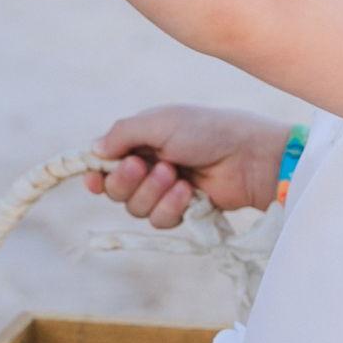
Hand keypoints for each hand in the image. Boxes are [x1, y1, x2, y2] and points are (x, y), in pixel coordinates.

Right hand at [84, 106, 296, 227]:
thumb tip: (93, 150)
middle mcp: (148, 167)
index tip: (95, 180)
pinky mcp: (181, 211)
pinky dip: (170, 207)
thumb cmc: (207, 131)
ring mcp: (164, 191)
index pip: (106, 163)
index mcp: (141, 141)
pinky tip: (189, 192)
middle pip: (115, 190)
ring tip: (175, 175)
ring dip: (152, 193)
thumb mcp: (160, 122)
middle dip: (126, 181)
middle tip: (143, 165)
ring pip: (135, 208)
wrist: (249, 157)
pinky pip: (159, 220)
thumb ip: (122, 134)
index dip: (97, 174)